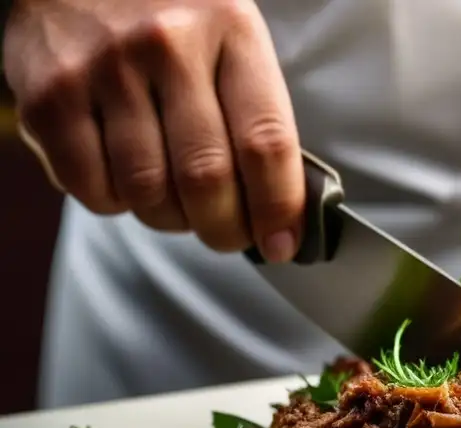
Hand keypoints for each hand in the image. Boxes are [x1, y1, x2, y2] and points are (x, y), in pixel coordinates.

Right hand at [3, 0, 303, 259]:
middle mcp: (169, 44)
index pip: (267, 143)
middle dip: (225, 229)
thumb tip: (282, 213)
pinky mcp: (50, 97)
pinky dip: (117, 204)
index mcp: (231, 30)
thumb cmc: (170, 17)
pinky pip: (94, 190)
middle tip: (228, 235)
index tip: (282, 244)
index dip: (279, 209)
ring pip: (149, 193)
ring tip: (177, 203)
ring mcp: (105, 69)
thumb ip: (256, 116)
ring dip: (170, 219)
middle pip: (206, 179)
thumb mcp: (231, 40)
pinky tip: (126, 179)